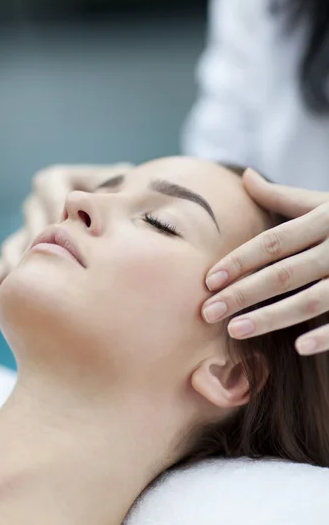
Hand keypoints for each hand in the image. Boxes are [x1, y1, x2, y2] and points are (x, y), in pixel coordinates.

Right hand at [0, 162, 131, 302]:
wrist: (123, 212)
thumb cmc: (124, 195)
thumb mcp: (123, 185)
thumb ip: (116, 189)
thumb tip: (116, 190)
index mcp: (57, 180)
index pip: (50, 189)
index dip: (55, 207)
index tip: (62, 226)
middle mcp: (38, 202)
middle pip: (32, 219)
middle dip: (36, 239)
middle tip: (43, 260)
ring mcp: (30, 227)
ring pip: (14, 243)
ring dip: (10, 262)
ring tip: (11, 279)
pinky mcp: (28, 250)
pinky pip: (8, 263)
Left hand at [201, 169, 328, 355]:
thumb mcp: (322, 202)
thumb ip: (281, 196)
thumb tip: (245, 176)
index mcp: (323, 220)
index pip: (273, 242)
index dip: (240, 261)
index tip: (209, 280)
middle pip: (282, 274)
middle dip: (242, 294)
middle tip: (207, 312)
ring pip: (309, 300)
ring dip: (271, 317)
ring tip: (235, 330)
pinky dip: (325, 336)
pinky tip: (297, 348)